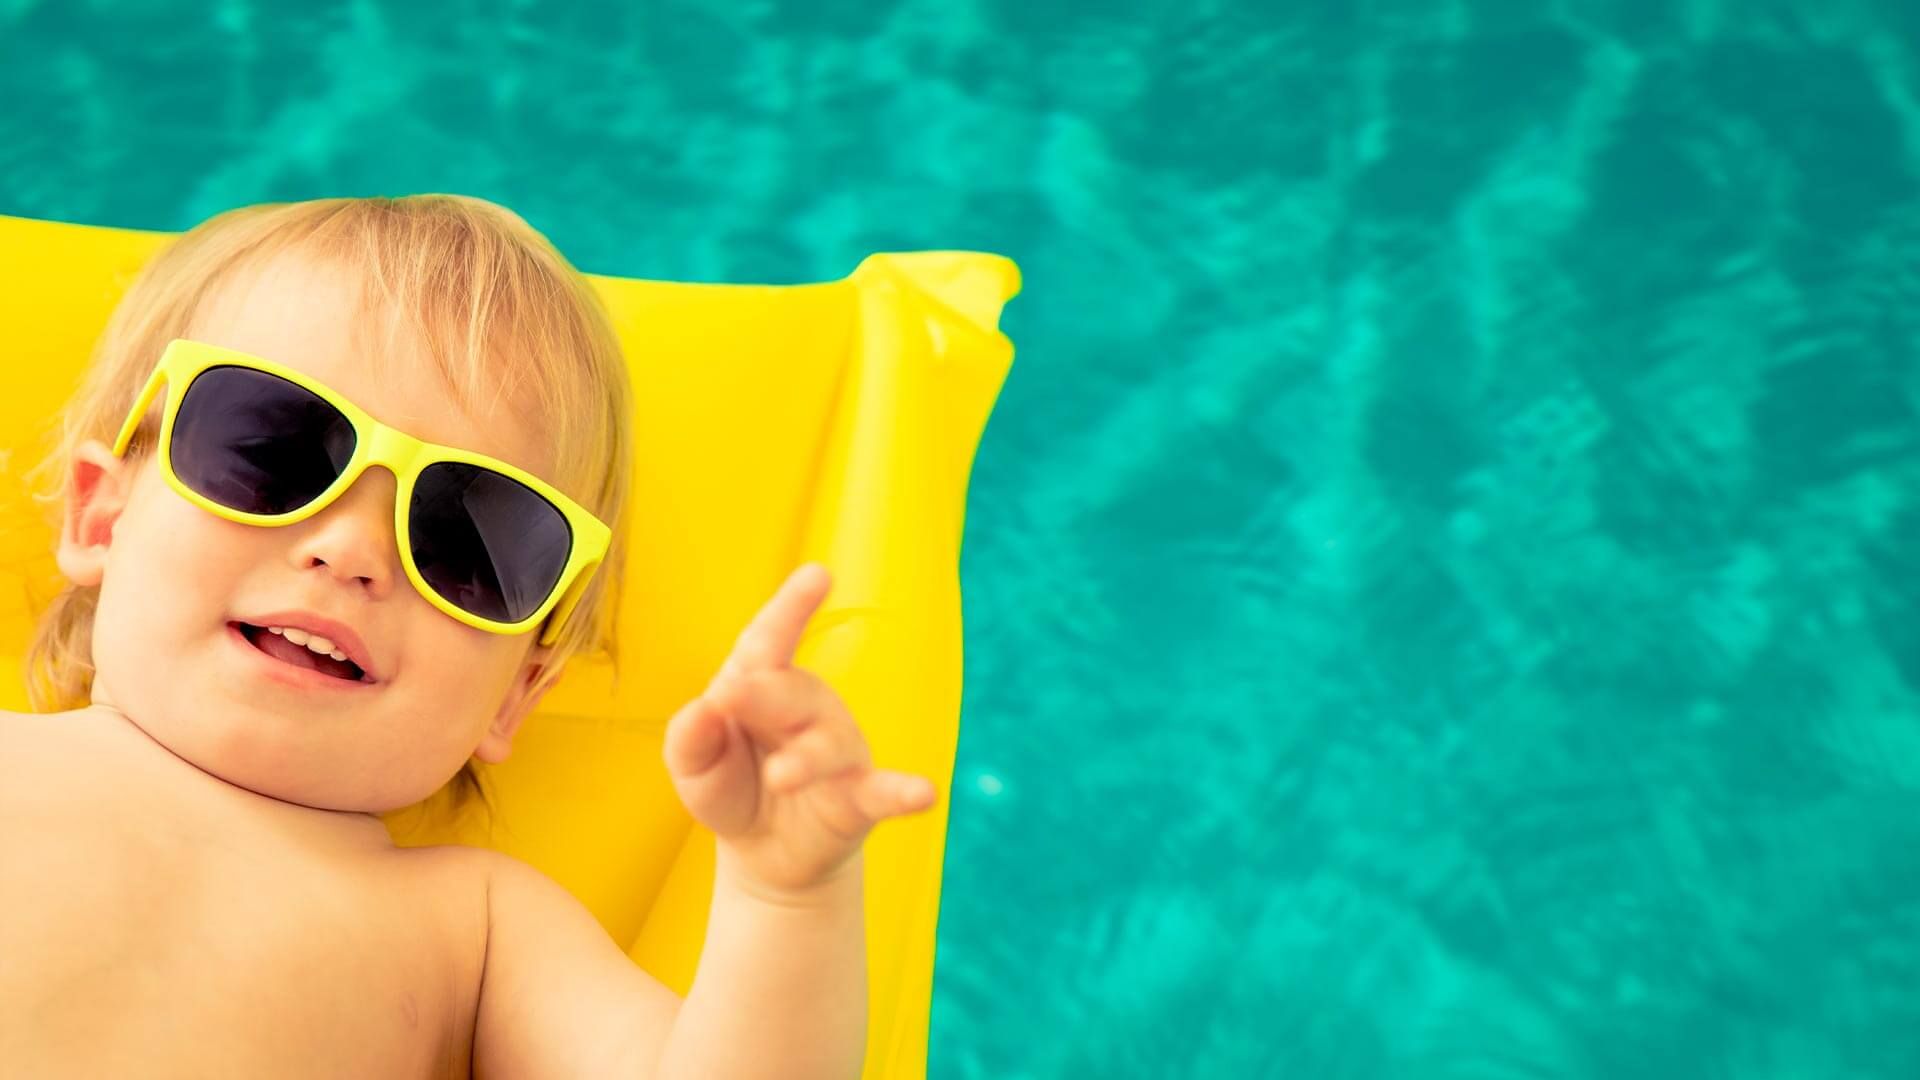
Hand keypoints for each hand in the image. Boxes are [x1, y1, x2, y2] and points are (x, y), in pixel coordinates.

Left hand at [663, 563, 938, 897]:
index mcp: (760, 684)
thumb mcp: (694, 769)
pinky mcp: (860, 797)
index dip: (791, 607)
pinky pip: (884, 791)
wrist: (765, 853)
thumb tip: (702, 709)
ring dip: (804, 760)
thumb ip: (690, 741)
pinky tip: (925, 793)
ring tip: (780, 776)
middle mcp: (806, 708)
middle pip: (788, 692)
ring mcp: (838, 749)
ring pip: (826, 746)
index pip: (769, 641)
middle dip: (761, 694)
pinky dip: (904, 791)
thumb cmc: (730, 789)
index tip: (818, 573)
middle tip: (731, 695)